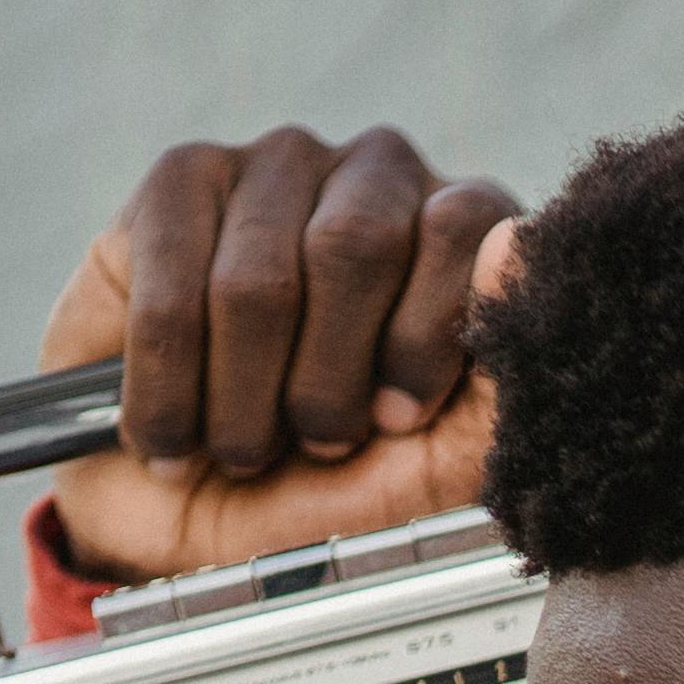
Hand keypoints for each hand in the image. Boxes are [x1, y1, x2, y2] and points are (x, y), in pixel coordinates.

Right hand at [36, 123, 522, 583]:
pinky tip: (173, 436)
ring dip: (243, 408)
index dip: (422, 339)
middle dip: (327, 381)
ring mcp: (278, 165)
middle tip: (317, 444)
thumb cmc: (344, 487)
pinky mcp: (179, 181)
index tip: (395, 424)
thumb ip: (503, 372)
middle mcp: (380, 175)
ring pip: (256, 284)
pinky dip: (169, 396)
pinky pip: (171, 297)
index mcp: (467, 229)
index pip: (462, 224)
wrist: (204, 518)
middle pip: (355, 245)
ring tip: (241, 452)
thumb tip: (513, 242)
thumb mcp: (444, 460)